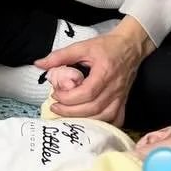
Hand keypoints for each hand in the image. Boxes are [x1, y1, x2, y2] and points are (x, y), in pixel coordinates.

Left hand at [34, 18, 154, 124]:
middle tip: (56, 107)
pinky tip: (91, 123)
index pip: (86, 93)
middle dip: (71, 111)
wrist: (131, 45)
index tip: (55, 95)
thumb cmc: (107, 46)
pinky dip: (104, 124)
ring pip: (104, 116)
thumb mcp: (82, 46)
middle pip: (93, 108)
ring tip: (68, 115)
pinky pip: (116, 119)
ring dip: (85, 120)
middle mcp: (114, 87)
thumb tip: (39, 64)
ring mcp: (121, 96)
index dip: (68, 98)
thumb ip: (59, 56)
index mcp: (104, 73)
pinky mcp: (124, 100)